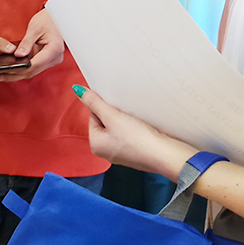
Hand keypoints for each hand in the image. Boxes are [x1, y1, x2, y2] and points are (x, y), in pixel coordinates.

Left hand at [0, 9, 64, 82]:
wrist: (55, 17)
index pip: (34, 64)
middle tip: (0, 75)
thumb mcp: (34, 29)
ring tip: (2, 75)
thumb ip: (26, 43)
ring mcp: (52, 60)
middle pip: (33, 71)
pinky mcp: (48, 60)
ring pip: (33, 72)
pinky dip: (23, 69)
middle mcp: (55, 58)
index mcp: (54, 50)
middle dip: (16, 74)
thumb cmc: (47, 20)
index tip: (6, 70)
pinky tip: (12, 69)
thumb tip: (18, 55)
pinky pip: (34, 67)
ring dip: (18, 73)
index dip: (19, 68)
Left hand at [76, 87, 194, 178]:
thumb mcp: (113, 117)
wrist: (166, 155)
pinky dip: (136, 126)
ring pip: (120, 127)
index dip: (105, 107)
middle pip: (106, 122)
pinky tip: (143, 124)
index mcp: (96, 145)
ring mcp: (122, 153)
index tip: (117, 105)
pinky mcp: (136, 152)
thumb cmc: (137, 138)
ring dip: (126, 118)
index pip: (94, 116)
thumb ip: (95, 103)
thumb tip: (77, 90)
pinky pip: (131, 134)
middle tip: (127, 110)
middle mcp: (106, 151)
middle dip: (116, 113)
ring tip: (136, 115)